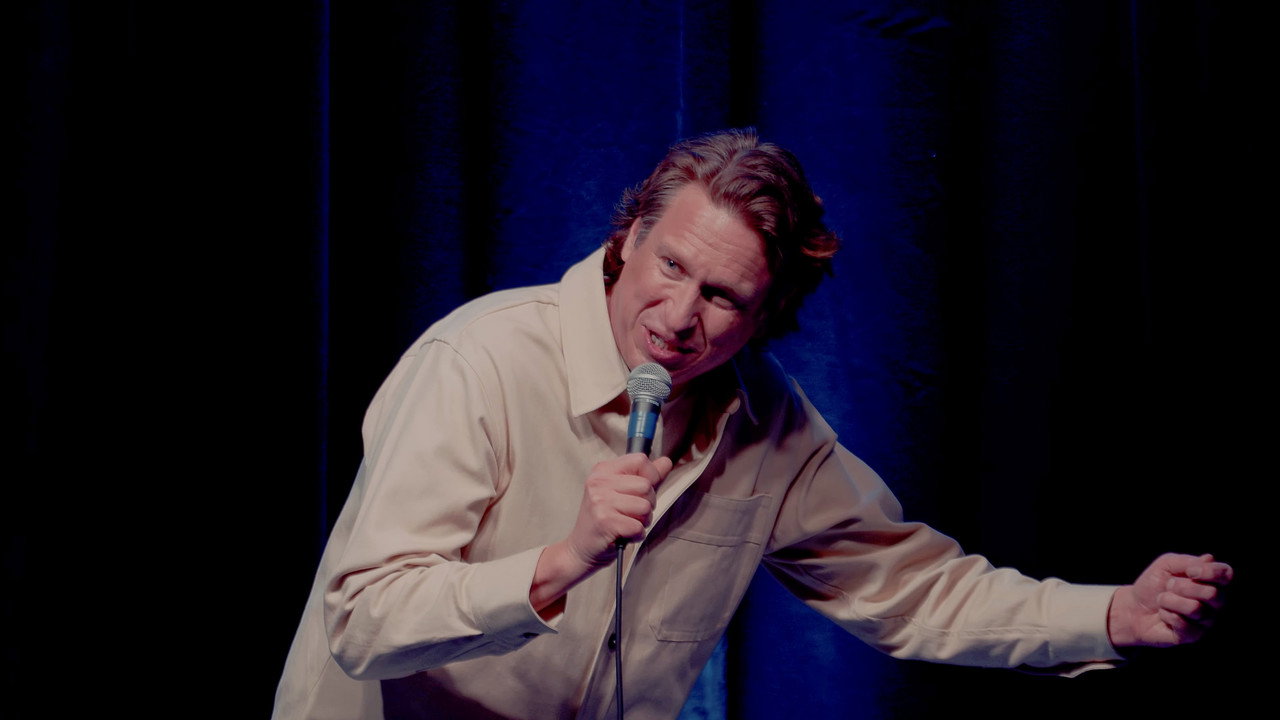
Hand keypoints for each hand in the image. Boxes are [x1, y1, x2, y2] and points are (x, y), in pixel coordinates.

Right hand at [530, 454, 671, 614]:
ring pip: (645, 506)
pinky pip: (638, 526)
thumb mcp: (622, 492)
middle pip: (646, 485)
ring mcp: (600, 501)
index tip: (641, 491)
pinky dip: (636, 535)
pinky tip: (624, 535)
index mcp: (603, 470)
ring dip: (643, 521)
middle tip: (631, 513)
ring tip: (627, 524)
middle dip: (647, 504)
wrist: (580, 549)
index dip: (651, 476)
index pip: (640, 460)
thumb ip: (646, 477)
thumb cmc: (604, 520)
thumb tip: (666, 462)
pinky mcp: (605, 521)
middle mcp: (599, 482)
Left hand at [1107, 552, 1231, 647]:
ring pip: (1195, 609)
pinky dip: (1166, 615)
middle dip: (1182, 586)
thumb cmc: (1153, 584)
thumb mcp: (1166, 565)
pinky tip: (1163, 614)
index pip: (1226, 574)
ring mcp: (1206, 620)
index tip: (1189, 571)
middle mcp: (1215, 602)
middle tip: (1168, 586)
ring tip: (1162, 600)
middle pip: (1212, 594)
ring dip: (1169, 600)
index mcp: (1212, 582)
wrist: (1134, 607)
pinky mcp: (1194, 635)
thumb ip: (1187, 561)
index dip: (1210, 572)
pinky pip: (1184, 624)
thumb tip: (1209, 559)